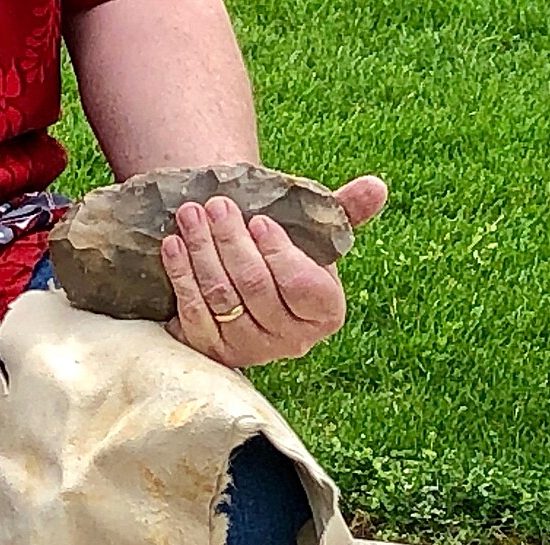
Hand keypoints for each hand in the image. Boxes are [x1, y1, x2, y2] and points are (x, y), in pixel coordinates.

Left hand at [160, 175, 387, 366]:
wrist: (244, 272)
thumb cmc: (283, 248)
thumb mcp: (315, 232)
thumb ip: (344, 211)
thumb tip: (376, 187)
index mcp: (325, 312)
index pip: (302, 285)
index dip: (279, 253)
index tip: (258, 220)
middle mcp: (291, 340)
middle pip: (256, 288)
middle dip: (232, 243)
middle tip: (216, 206)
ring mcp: (250, 349)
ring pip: (222, 299)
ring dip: (202, 254)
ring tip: (190, 217)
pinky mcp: (213, 351)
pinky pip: (193, 315)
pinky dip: (182, 278)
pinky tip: (173, 247)